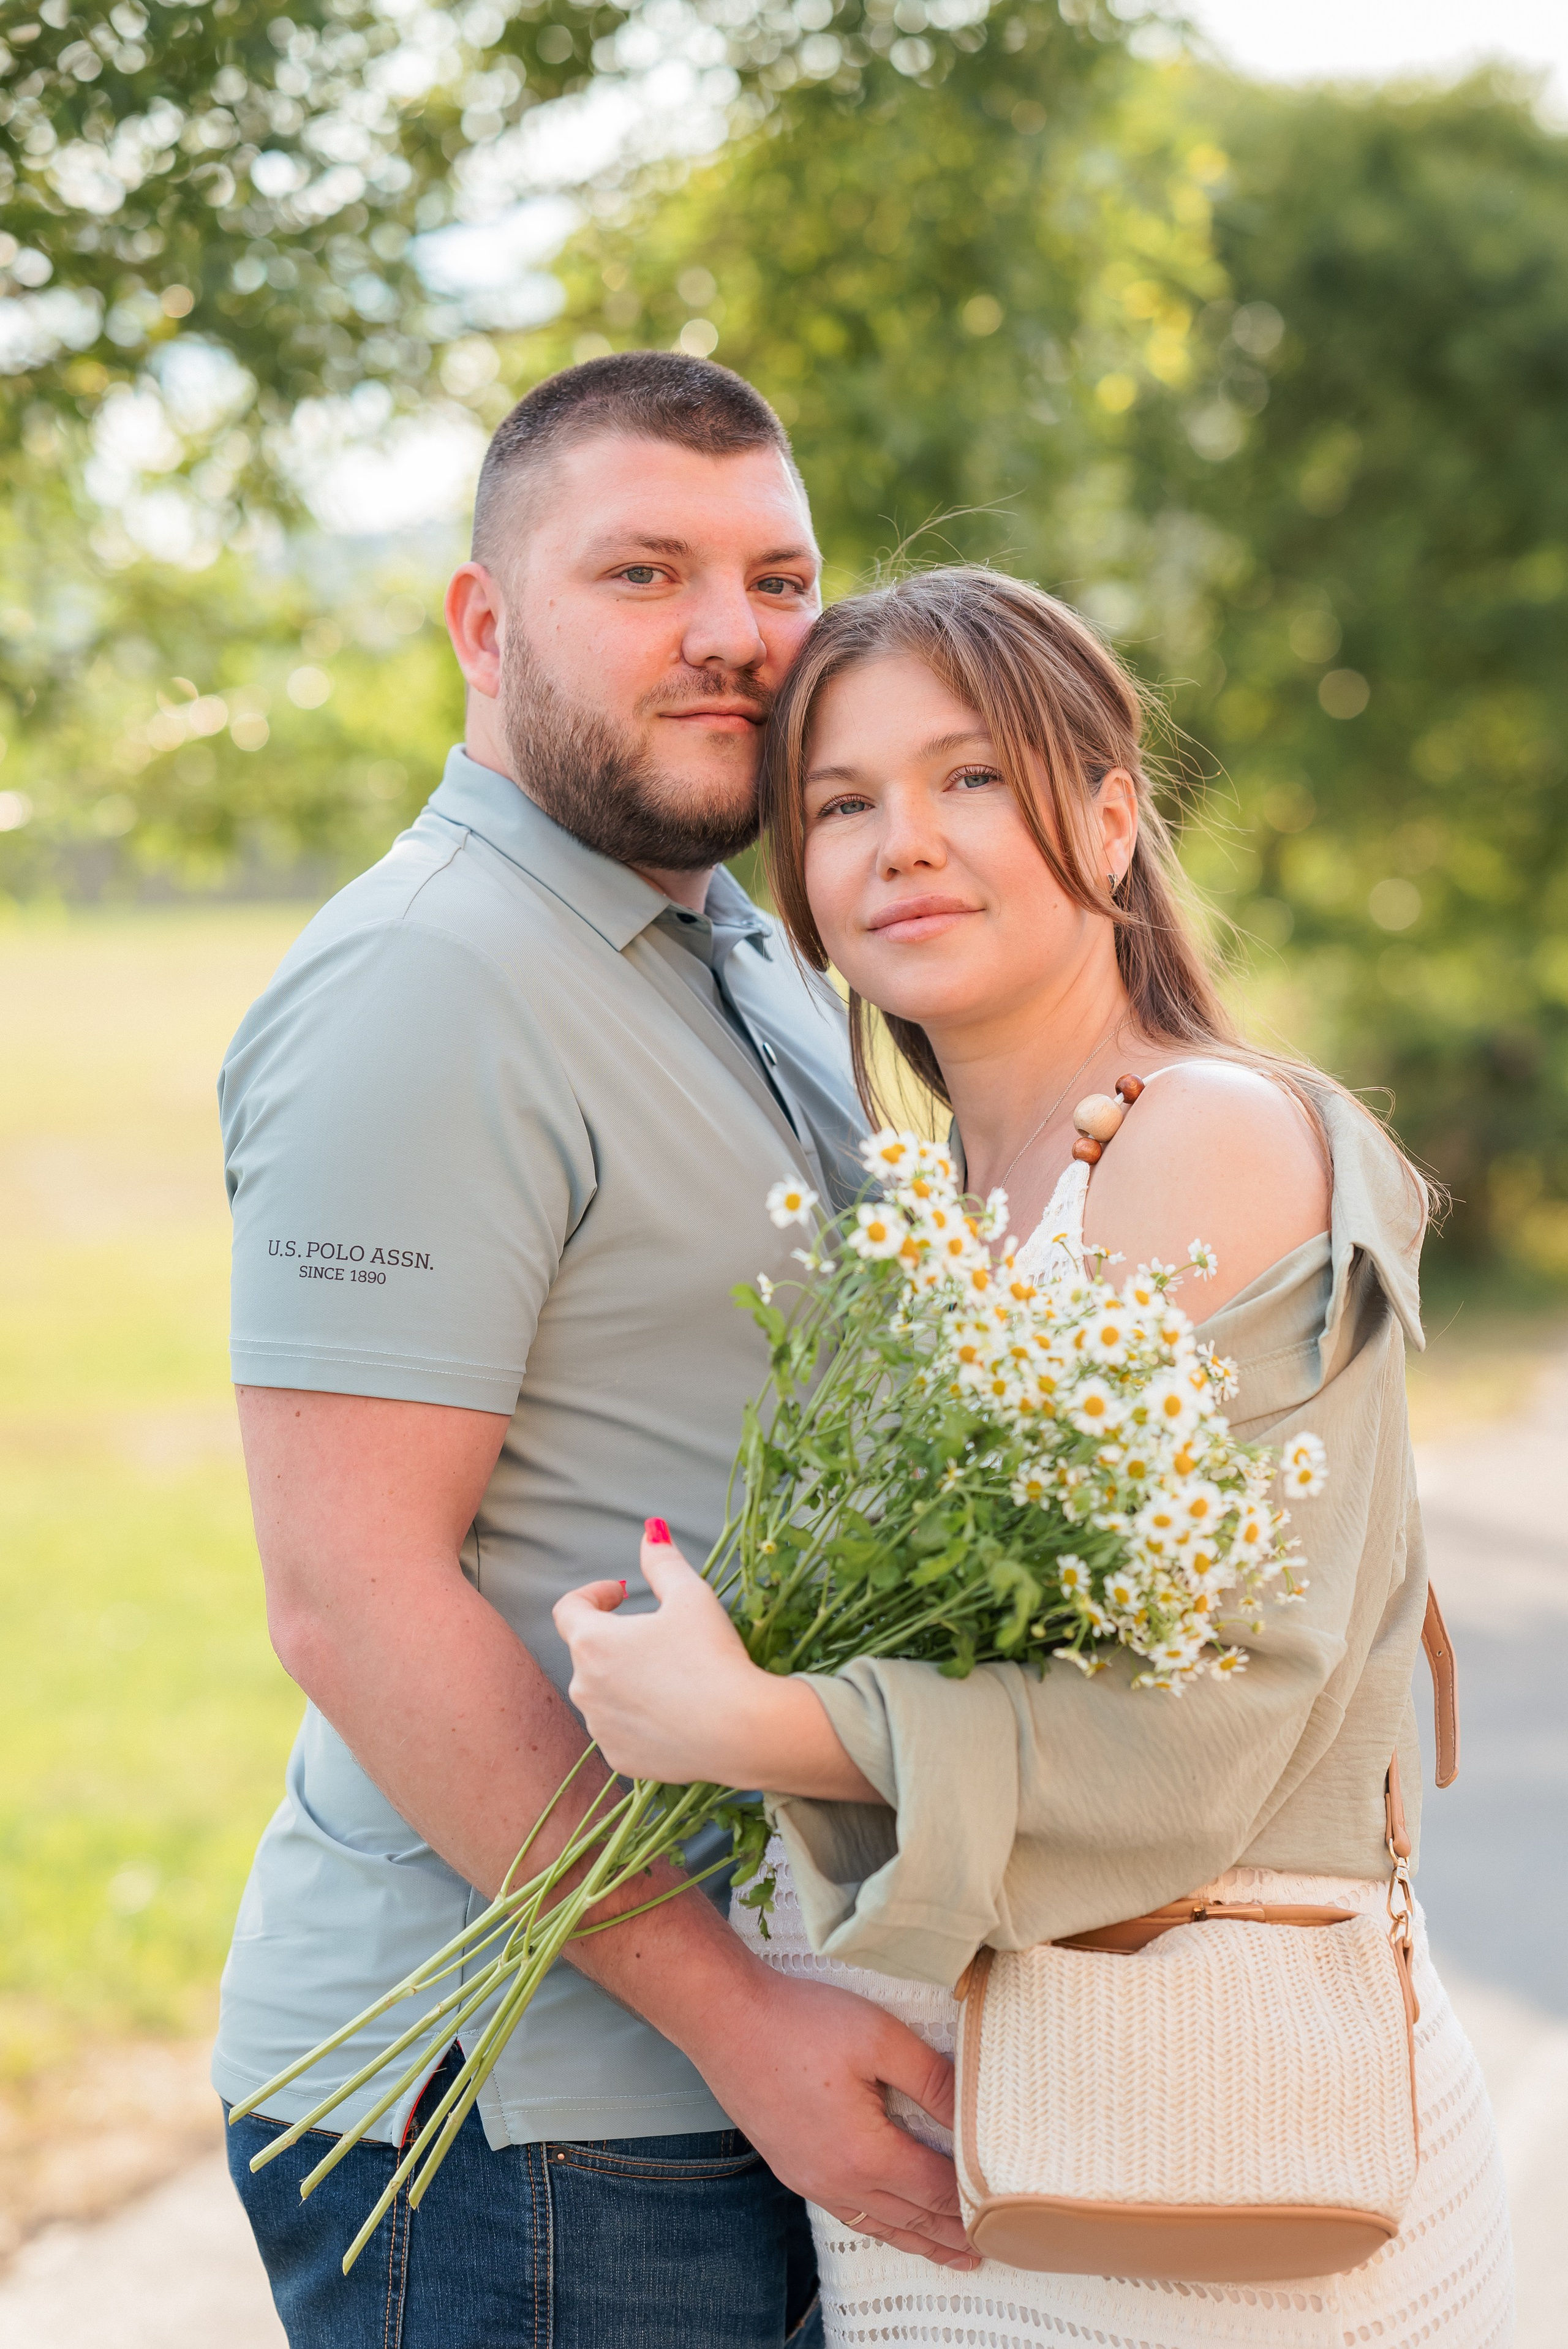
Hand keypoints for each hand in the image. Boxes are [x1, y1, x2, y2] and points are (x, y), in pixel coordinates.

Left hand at [553, 1525, 756, 1780]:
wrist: (739, 1731)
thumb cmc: (712, 1658)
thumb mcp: (691, 1596)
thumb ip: (662, 1561)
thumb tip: (650, 1533)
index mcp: (592, 1643)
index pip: (568, 1608)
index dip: (594, 1594)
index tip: (623, 1593)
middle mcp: (584, 1687)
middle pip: (588, 1651)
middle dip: (616, 1638)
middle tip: (659, 1635)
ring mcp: (600, 1727)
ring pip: (603, 1693)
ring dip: (624, 1678)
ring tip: (670, 1675)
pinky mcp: (619, 1758)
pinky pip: (619, 1729)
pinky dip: (637, 1717)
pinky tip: (672, 1712)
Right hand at [688, 1962, 979, 2270]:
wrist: (725, 2019)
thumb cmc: (798, 2022)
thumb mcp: (878, 2038)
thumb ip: (931, 2078)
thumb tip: (974, 2110)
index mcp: (866, 2153)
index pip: (936, 2191)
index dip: (973, 2203)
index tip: (1005, 2215)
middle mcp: (838, 2180)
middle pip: (911, 2218)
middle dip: (952, 2235)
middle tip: (989, 2250)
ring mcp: (810, 2178)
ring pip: (878, 2222)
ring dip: (918, 2240)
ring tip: (948, 2254)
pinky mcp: (792, 2166)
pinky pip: (848, 2211)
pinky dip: (880, 2223)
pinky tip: (887, 2221)